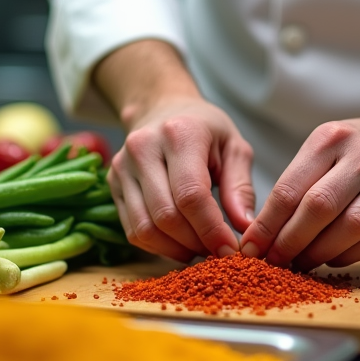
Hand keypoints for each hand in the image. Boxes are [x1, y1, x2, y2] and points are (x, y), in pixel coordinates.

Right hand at [93, 40, 255, 263]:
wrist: (162, 108)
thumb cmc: (205, 129)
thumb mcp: (235, 147)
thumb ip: (241, 188)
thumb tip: (246, 229)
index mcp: (179, 134)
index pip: (191, 195)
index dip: (211, 229)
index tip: (231, 249)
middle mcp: (143, 148)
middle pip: (166, 216)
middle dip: (196, 243)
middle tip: (219, 252)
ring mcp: (122, 167)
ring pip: (145, 228)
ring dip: (176, 249)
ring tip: (200, 248)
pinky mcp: (113, 184)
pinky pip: (132, 229)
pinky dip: (158, 246)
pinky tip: (180, 243)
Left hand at [238, 114, 359, 270]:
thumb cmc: (359, 149)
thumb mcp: (324, 147)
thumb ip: (296, 183)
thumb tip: (262, 233)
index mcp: (333, 138)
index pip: (290, 188)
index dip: (267, 225)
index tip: (250, 247)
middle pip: (319, 208)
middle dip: (290, 241)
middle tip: (274, 261)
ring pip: (351, 227)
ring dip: (319, 253)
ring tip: (301, 262)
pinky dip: (349, 255)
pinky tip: (332, 258)